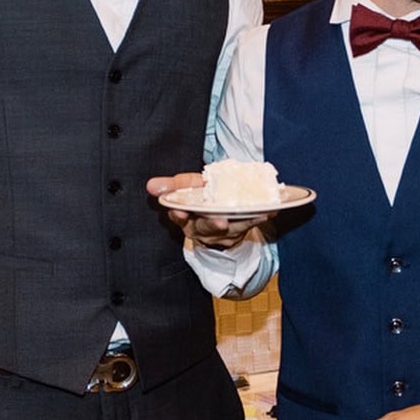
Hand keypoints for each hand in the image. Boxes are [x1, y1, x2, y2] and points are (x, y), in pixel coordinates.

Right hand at [146, 173, 273, 249]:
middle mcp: (202, 230)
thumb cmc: (201, 198)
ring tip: (256, 213)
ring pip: (231, 230)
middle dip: (213, 225)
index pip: (179, 218)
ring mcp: (221, 234)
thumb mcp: (187, 189)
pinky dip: (258, 218)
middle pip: (206, 228)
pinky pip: (248, 226)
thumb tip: (151, 185)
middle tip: (220, 221)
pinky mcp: (237, 233)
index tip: (180, 212)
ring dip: (244, 222)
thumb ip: (173, 185)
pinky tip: (269, 211)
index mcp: (186, 219)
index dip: (179, 216)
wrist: (218, 213)